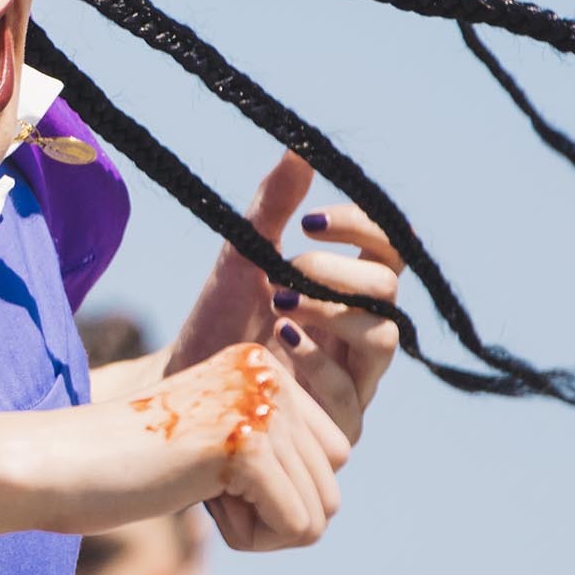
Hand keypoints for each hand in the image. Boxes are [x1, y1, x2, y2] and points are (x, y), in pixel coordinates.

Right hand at [0, 340, 355, 574]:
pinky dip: (250, 537)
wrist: (57, 464)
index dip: (273, 486)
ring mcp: (260, 407)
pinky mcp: (247, 445)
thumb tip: (326, 508)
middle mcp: (271, 375)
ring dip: (259, 527)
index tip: (205, 470)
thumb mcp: (210, 449)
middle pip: (331, 483)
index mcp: (264, 366)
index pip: (332, 453)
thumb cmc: (122, 468)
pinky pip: (299, 526)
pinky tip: (198, 503)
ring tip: (197, 494)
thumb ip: (268, 457)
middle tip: (198, 487)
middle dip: (270, 510)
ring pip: (320, 510)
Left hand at [169, 154, 406, 443]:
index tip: (312, 221)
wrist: (185, 393)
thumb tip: (299, 147)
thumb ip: (273, 208)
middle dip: (340, 273)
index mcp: (353, 292)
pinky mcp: (339, 428)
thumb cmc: (219, 326)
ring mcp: (358, 383)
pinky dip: (316, 360)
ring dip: (334, 312)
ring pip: (383, 339)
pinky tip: (278, 342)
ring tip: (281, 301)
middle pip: (388, 292)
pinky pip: (350, 392)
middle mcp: (364, 337)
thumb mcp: (241, 259)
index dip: (364, 228)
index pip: (389, 250)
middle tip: (288, 269)